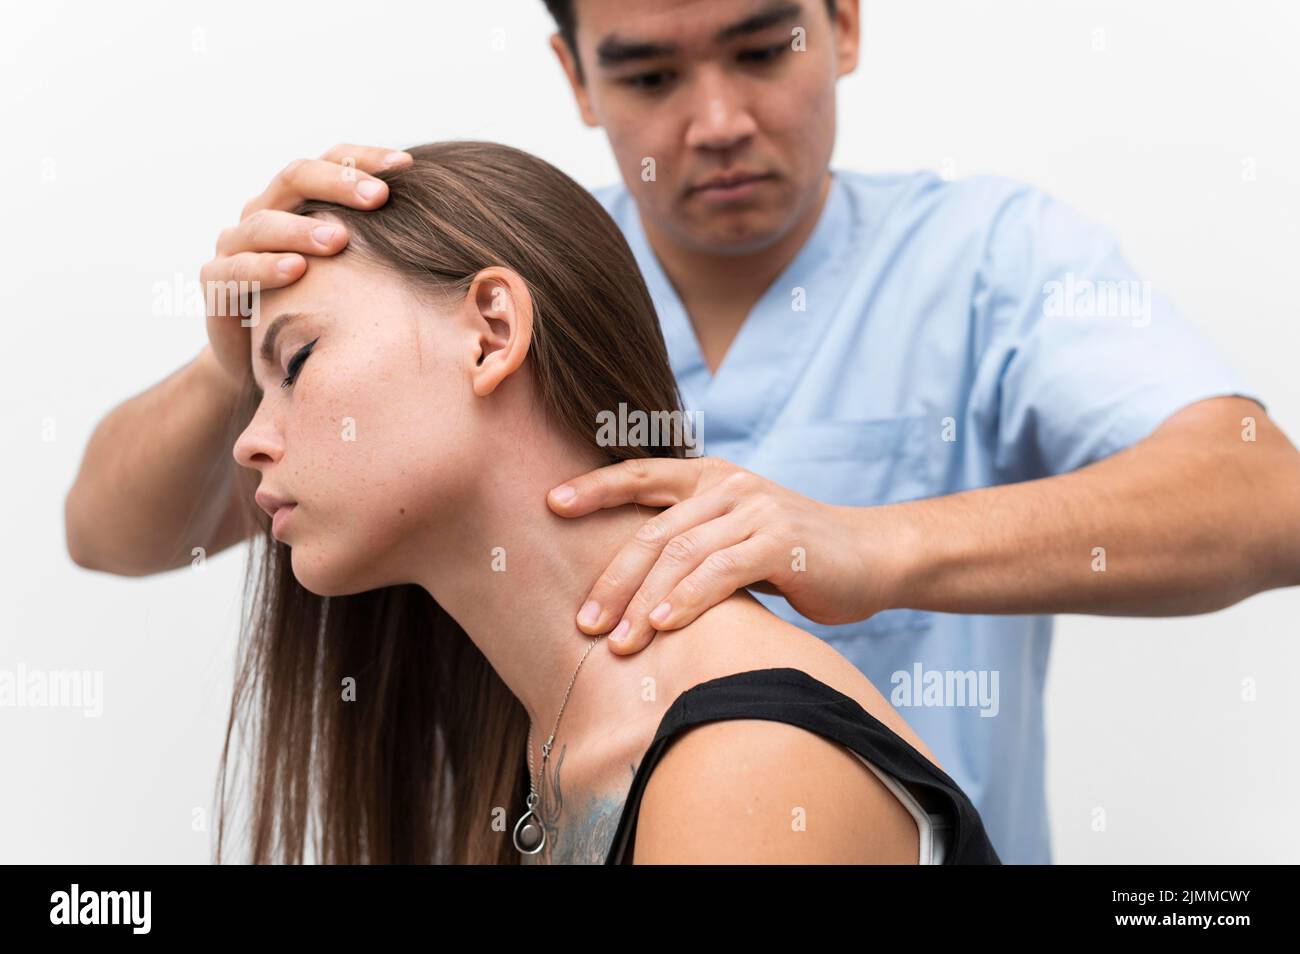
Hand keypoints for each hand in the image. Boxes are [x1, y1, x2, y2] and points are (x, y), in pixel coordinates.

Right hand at [201, 143, 412, 384]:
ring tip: (339, 239)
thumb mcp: (354, 273)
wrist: (259, 358)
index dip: (365, 159)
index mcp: (298, 200)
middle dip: (338, 184)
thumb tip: (453, 232)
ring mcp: (234, 244)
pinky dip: (265, 268)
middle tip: (379, 197)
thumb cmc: (320, 306)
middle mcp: (263, 211)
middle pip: (294, 178)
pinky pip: (236, 269)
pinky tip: (296, 271)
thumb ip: (382, 245)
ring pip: (263, 223)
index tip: (407, 165)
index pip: (330, 161)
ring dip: (302, 229)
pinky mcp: (215, 283)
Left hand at [548, 457, 897, 653]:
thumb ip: (692, 542)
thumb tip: (629, 582)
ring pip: (681, 554)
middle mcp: (728, 486)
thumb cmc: (795, 554)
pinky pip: (721, 571)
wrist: (873, 555)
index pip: (640, 475)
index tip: (550, 503)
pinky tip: (663, 625)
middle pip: (653, 531)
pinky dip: (688, 599)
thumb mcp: (737, 536)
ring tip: (617, 641)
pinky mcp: (780, 540)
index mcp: (710, 478)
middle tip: (583, 621)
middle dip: (613, 579)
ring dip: (643, 602)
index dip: (595, 488)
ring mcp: (755, 510)